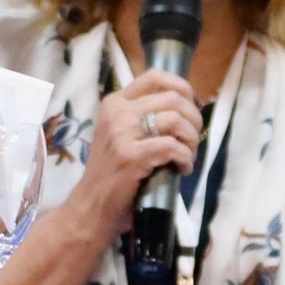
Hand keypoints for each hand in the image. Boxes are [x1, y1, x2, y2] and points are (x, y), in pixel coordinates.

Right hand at [64, 68, 202, 229]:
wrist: (90, 207)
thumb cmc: (111, 174)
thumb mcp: (121, 135)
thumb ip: (143, 118)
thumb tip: (187, 107)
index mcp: (114, 103)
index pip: (155, 77)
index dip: (183, 88)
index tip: (193, 107)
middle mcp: (117, 112)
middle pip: (173, 98)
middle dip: (193, 119)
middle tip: (193, 140)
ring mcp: (122, 133)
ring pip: (176, 120)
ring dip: (192, 140)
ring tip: (188, 156)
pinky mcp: (131, 156)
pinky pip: (173, 147)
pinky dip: (186, 158)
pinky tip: (182, 169)